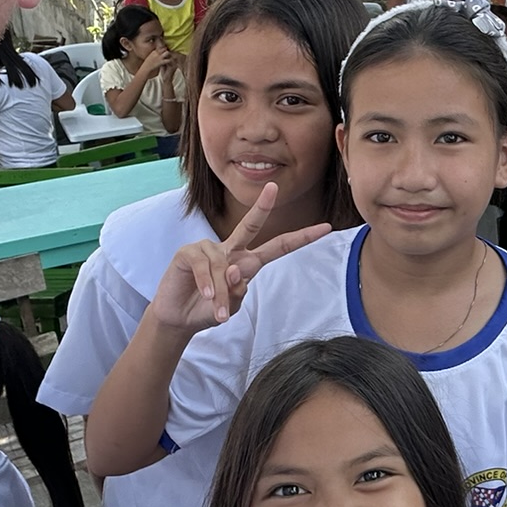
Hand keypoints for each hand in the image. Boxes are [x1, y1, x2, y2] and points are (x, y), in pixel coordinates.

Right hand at [144, 46, 172, 77]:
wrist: (146, 68)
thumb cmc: (147, 64)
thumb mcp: (150, 57)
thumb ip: (154, 54)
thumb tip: (157, 54)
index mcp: (154, 51)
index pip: (161, 47)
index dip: (164, 49)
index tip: (165, 52)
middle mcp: (157, 53)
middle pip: (164, 48)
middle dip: (167, 51)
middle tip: (169, 55)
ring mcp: (159, 57)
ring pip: (167, 52)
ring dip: (169, 55)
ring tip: (170, 58)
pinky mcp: (161, 62)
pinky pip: (168, 60)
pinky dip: (170, 61)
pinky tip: (170, 63)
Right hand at [150, 182, 330, 331]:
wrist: (180, 319)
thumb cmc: (208, 310)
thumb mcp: (231, 307)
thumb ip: (237, 292)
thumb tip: (234, 272)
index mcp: (248, 262)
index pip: (278, 247)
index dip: (302, 238)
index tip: (326, 227)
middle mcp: (231, 250)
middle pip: (250, 225)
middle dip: (261, 206)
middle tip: (273, 188)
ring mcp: (208, 248)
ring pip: (224, 267)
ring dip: (222, 293)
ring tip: (218, 312)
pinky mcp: (188, 253)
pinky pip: (204, 267)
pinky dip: (207, 284)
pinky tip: (206, 295)